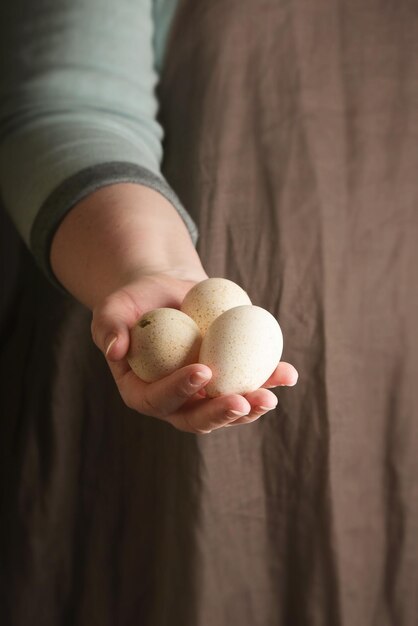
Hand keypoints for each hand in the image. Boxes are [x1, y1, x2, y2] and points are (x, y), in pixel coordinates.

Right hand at [51, 183, 297, 432]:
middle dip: (220, 413)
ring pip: (227, 408)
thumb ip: (109, 327)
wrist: (166, 294)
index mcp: (143, 393)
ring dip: (251, 406)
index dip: (179, 390)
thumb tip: (115, 350)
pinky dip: (268, 380)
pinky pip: (247, 385)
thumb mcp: (114, 308)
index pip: (159, 400)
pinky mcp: (227, 381)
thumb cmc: (135, 302)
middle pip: (197, 418)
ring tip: (271, 396)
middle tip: (243, 401)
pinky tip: (287, 373)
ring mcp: (203, 395)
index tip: (203, 371)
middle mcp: (175, 402)